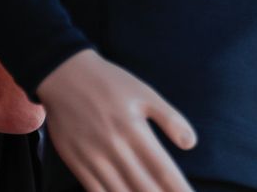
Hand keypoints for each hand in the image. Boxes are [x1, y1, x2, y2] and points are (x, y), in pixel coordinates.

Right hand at [37, 50, 196, 191]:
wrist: (65, 76)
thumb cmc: (111, 84)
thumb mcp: (146, 94)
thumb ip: (170, 119)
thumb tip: (191, 144)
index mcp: (136, 131)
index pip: (163, 169)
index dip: (178, 188)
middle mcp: (114, 149)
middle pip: (143, 187)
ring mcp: (93, 159)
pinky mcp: (76, 164)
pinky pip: (94, 191)